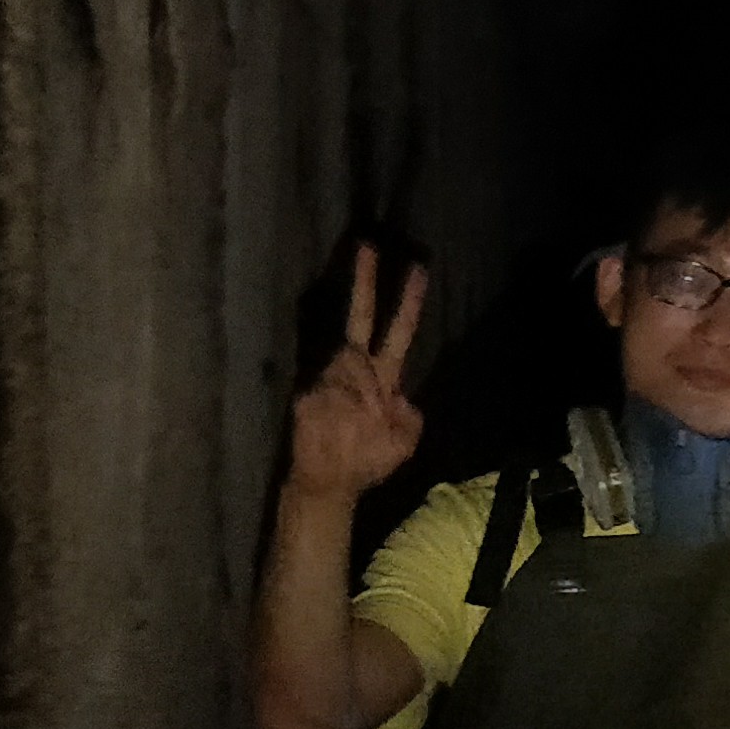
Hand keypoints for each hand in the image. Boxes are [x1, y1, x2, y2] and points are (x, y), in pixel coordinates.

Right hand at [284, 244, 428, 504]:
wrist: (331, 485)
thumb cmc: (366, 460)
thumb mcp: (405, 436)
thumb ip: (411, 412)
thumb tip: (405, 397)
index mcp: (383, 377)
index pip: (396, 331)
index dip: (408, 301)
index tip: (419, 267)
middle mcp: (359, 371)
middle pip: (363, 320)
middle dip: (365, 285)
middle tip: (369, 244)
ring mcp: (334, 380)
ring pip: (347, 366)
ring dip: (354, 395)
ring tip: (351, 424)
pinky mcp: (310, 395)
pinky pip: (329, 397)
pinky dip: (339, 413)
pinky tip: (340, 429)